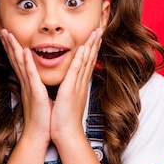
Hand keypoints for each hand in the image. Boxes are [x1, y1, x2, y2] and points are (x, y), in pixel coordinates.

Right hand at [0, 29, 51, 144]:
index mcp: (28, 83)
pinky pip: (30, 76)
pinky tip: (25, 51)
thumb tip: (38, 82)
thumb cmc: (42, 118)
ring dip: (14, 48)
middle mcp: (26, 83)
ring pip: (20, 64)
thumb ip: (37, 88)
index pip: (19, 62)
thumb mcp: (40, 98)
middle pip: (15, 59)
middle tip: (2, 29)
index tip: (9, 35)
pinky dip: (27, 63)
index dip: (13, 48)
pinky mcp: (35, 93)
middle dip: (9, 44)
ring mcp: (29, 87)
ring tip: (8, 34)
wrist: (40, 135)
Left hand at [50, 28, 102, 144]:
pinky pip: (76, 70)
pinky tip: (84, 47)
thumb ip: (69, 91)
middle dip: (95, 43)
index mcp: (79, 85)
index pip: (86, 64)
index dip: (91, 50)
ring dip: (91, 46)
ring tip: (96, 32)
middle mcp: (81, 83)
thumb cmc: (64, 119)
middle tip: (100, 29)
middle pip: (90, 59)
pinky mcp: (70, 89)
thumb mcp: (67, 101)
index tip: (95, 38)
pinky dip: (80, 58)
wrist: (65, 133)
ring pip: (86, 61)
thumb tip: (69, 86)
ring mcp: (77, 85)